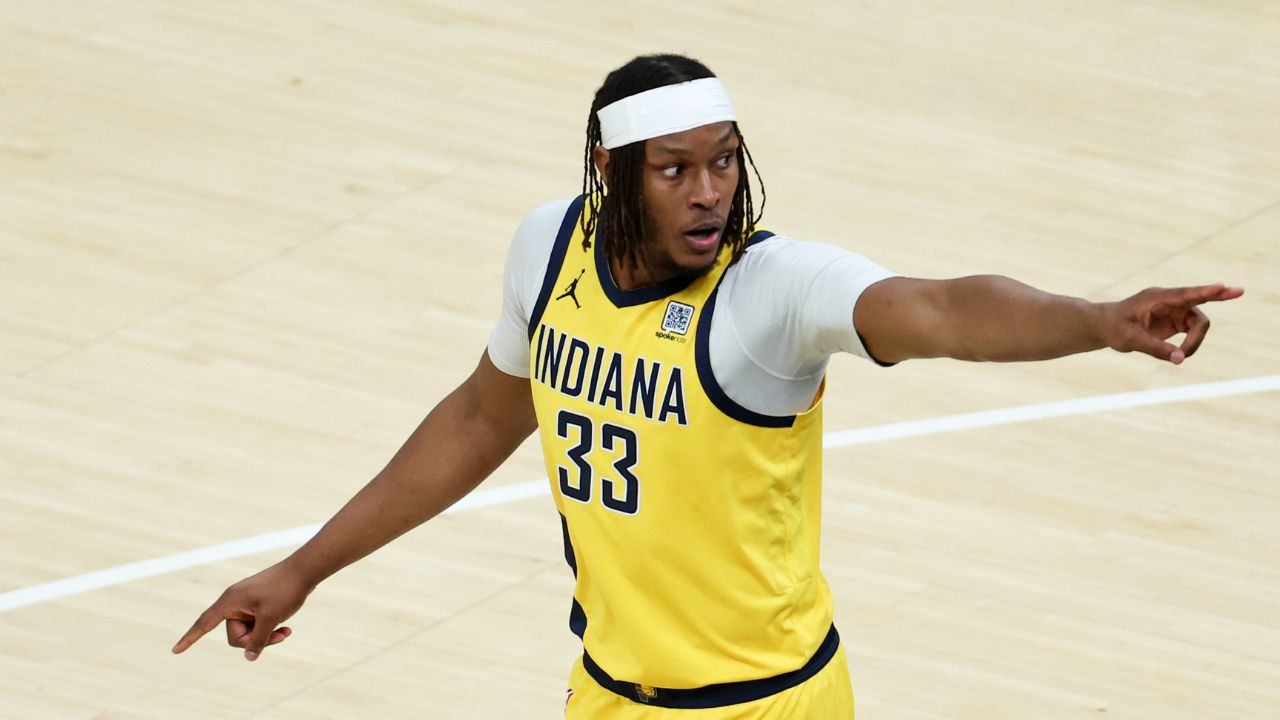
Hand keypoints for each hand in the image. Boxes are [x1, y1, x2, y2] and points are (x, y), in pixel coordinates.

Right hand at [172, 561, 313, 660]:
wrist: (304, 571)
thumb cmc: (285, 590)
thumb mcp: (270, 618)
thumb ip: (258, 640)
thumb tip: (249, 657)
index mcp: (229, 601)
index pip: (204, 623)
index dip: (190, 638)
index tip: (175, 651)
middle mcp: (235, 603)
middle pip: (235, 636)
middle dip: (254, 640)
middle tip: (277, 634)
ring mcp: (247, 605)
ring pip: (249, 633)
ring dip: (266, 636)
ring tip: (285, 631)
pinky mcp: (259, 606)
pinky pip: (259, 626)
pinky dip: (271, 630)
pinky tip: (287, 629)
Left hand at [1101, 284, 1242, 363]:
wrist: (1104, 326)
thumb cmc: (1114, 327)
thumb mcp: (1131, 340)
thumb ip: (1156, 349)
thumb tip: (1180, 359)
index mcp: (1156, 297)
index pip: (1184, 294)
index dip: (1204, 292)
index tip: (1222, 287)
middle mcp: (1169, 301)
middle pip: (1199, 303)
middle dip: (1215, 304)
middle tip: (1239, 292)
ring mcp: (1174, 311)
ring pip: (1198, 323)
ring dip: (1195, 340)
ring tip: (1181, 355)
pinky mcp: (1175, 322)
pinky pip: (1192, 332)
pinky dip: (1191, 344)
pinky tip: (1181, 353)